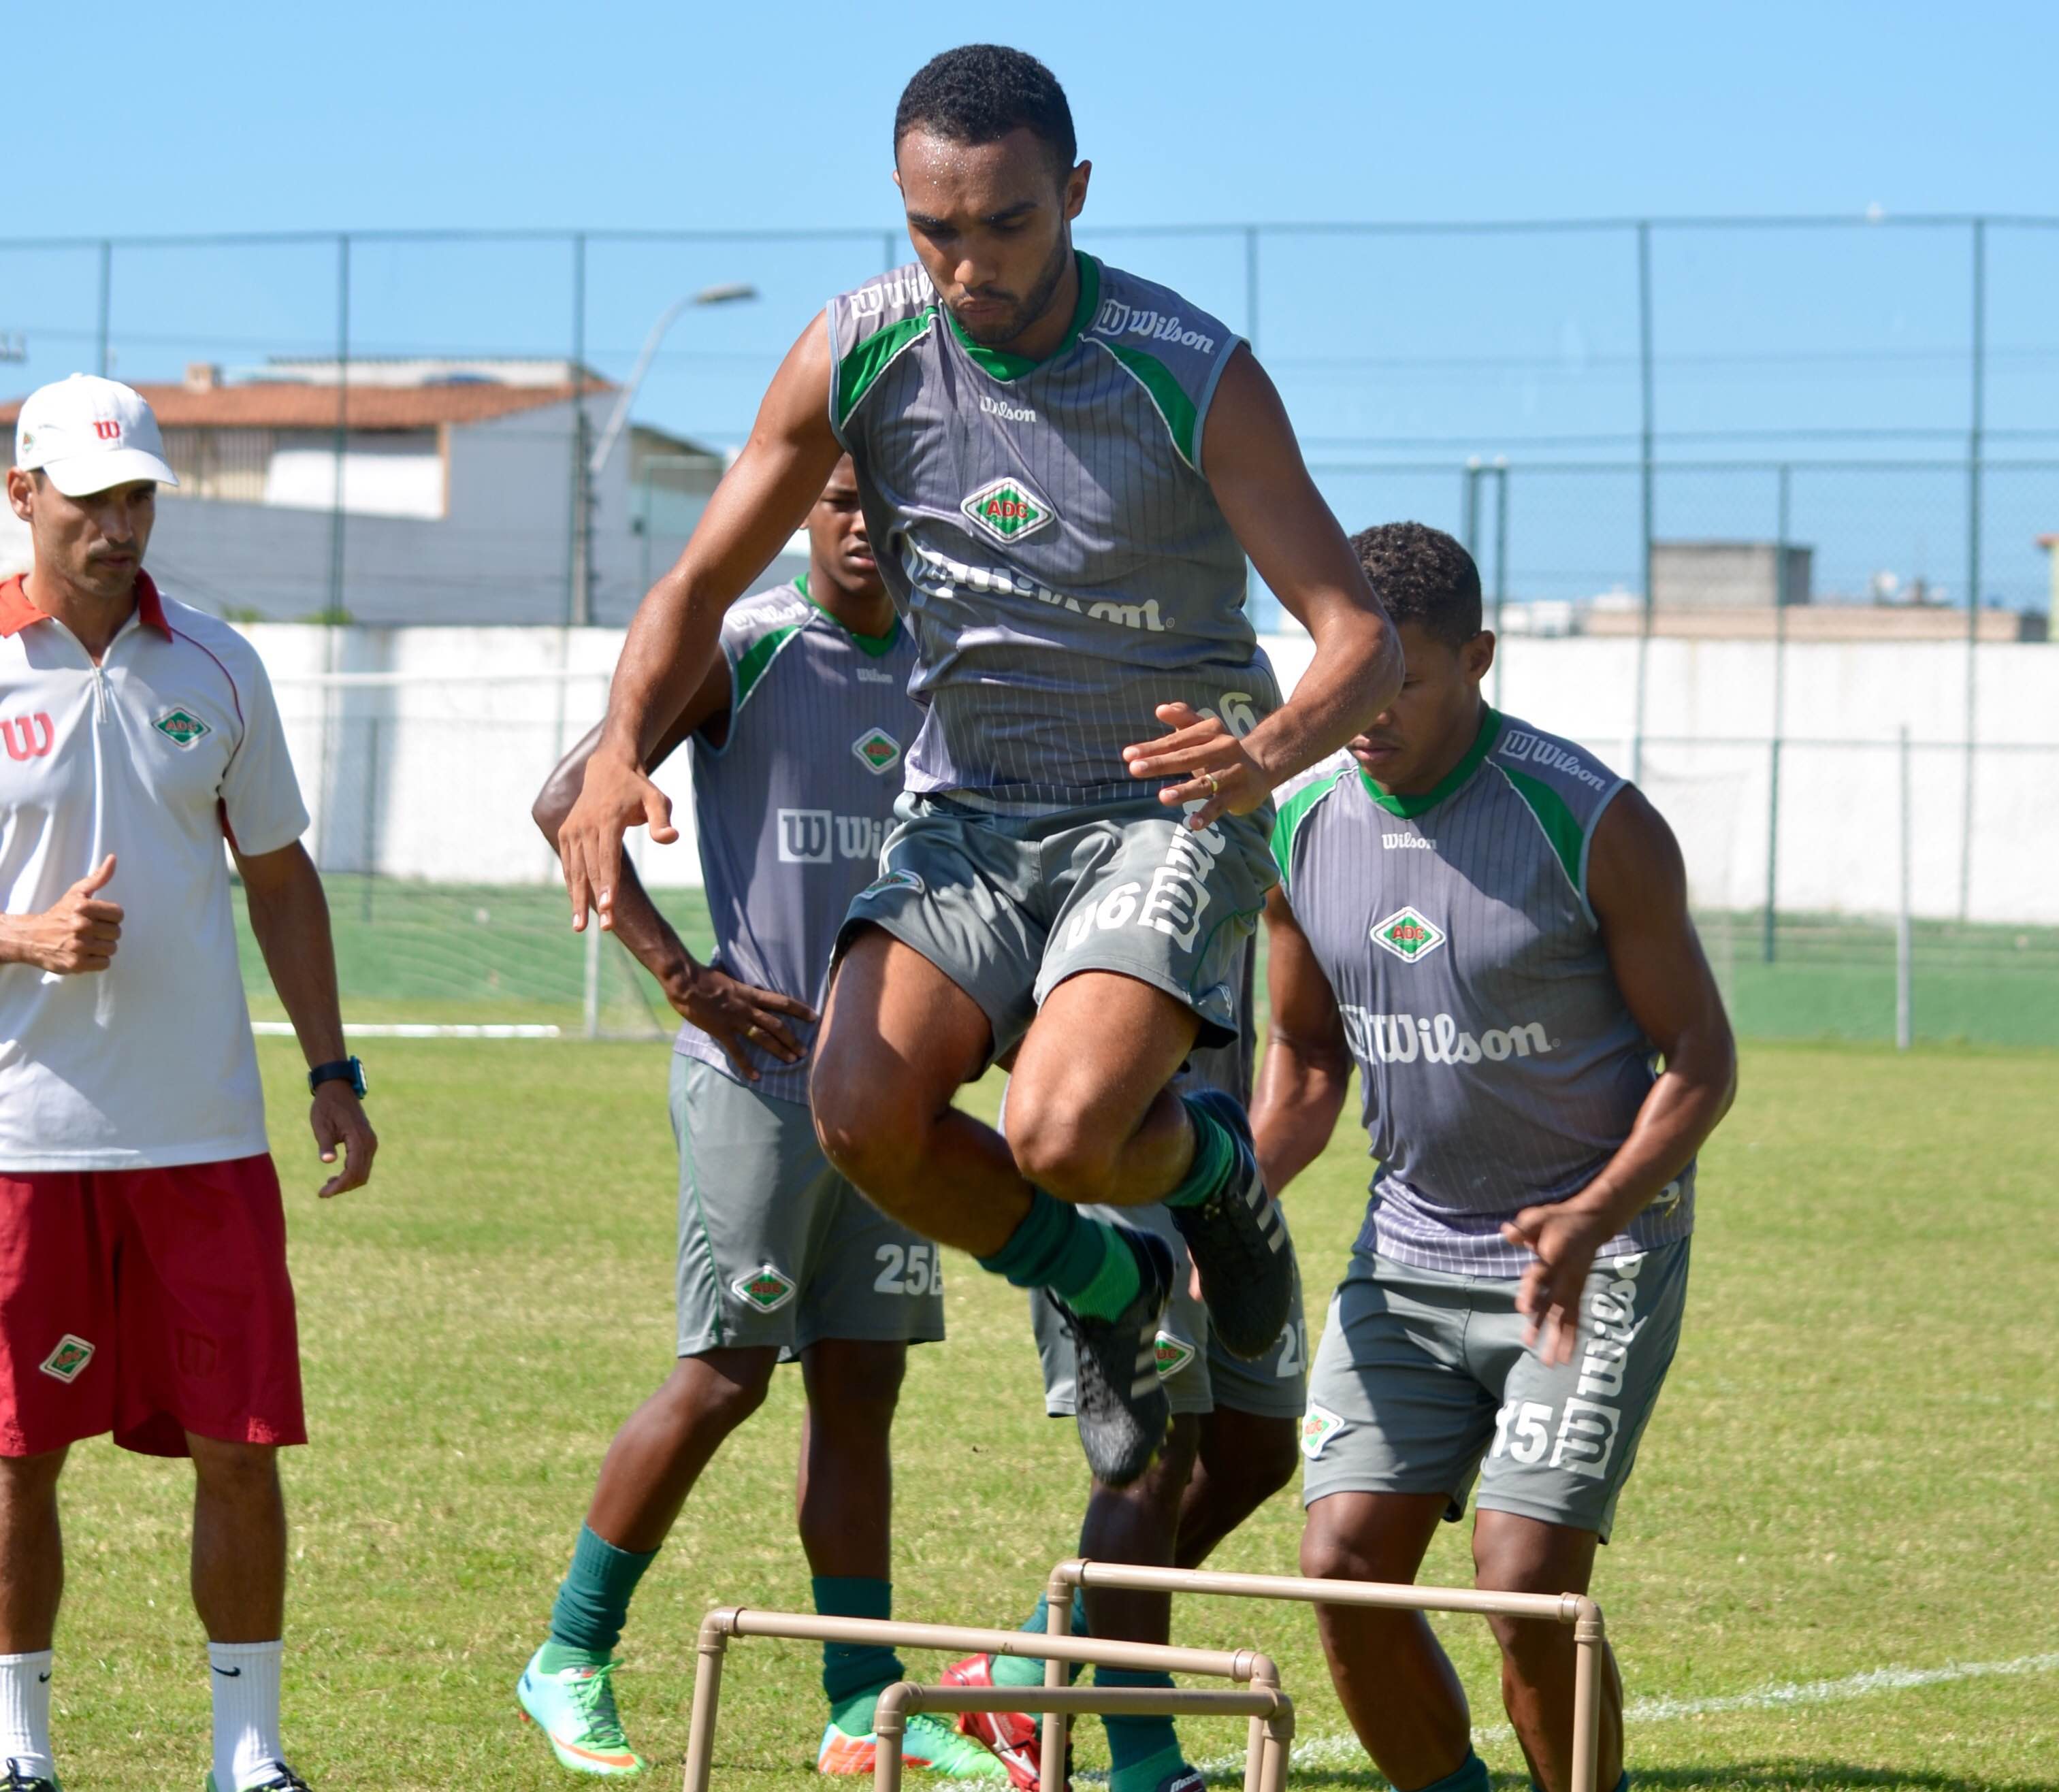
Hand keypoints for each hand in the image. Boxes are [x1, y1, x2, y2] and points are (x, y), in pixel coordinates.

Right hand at [6, 855, 122, 973]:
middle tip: (91, 932)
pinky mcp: (76, 964)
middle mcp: (81, 926)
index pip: (119, 914)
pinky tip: (85, 954)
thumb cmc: (59, 914)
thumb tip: (113, 859)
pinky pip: (104, 964)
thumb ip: (98, 878)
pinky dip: (97, 961)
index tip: (98, 918)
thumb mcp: (76, 893)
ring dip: (102, 947)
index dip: (110, 917)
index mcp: (83, 907)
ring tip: (87, 943)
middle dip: (106, 933)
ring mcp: (78, 946)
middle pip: (117, 933)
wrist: (31, 938)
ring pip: (112, 949)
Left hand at [311, 1082, 375, 1197]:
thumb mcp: (321, 1124)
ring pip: (364, 1172)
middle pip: (361, 1175)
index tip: (323, 1194)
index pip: (352, 1171)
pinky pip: (363, 1164)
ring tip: (328, 1185)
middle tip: (323, 1192)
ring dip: (347, 1182)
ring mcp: (370, 1142)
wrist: (338, 1089)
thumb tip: (328, 1162)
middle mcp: (369, 1142)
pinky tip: (336, 1175)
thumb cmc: (326, 1106)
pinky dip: (351, 1174)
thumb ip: (326, 1143)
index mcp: (358, 1138)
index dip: (339, 1186)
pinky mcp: (367, 1142)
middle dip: (343, 1187)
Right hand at [557, 748, 677, 933]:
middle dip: (597, 900)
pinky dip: (572, 885)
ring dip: (578, 899)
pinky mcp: (566, 833)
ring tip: (580, 927)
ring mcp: (573, 830)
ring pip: (575, 870)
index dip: (608, 884)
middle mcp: (585, 826)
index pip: (608, 858)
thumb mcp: (657, 798)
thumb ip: (662, 819)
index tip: (609, 908)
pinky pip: (569, 864)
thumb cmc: (638, 788)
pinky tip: (577, 907)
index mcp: (607, 819)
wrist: (607, 769)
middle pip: (591, 869)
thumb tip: (671, 837)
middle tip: (606, 928)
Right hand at [670, 962, 817, 1082]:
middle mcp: (748, 1008)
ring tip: (792, 1061)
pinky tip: (756, 1076)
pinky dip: (747, 1065)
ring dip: (778, 1050)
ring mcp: (736, 1021)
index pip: (782, 1002)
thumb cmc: (706, 977)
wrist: (687, 982)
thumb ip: (742, 990)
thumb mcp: (731, 980)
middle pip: (777, 1024)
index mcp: (751, 994)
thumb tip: (750, 992)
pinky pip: (738, 1051)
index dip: (800, 1009)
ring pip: (763, 1037)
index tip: (814, 1017)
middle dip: (792, 1038)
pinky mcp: (722, 1031)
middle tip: (805, 1051)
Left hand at [1122, 703, 1271, 830]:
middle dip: (1160, 763)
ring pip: (1205, 783)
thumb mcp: (1205, 731)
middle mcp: (1222, 749)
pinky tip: (1193, 824)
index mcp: (1210, 732)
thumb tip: (1160, 709)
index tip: (1128, 755)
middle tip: (1134, 769)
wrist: (1263, 766)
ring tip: (1163, 797)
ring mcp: (1231, 773)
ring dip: (1185, 790)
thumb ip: (1183, 719)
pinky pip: (1220, 805)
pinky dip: (1207, 815)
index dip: (1153, 747)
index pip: (1177, 740)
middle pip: (1187, 757)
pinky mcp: (1238, 794)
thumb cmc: (1221, 750)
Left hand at [1500, 1200, 1614, 1366]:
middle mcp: (1566, 1276)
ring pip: (1566, 1316)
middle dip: (1543, 1326)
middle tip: (1531, 1345)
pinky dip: (1573, 1335)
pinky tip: (1567, 1354)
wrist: (1593, 1221)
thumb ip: (1524, 1228)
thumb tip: (1507, 1232)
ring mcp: (1574, 1286)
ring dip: (1559, 1339)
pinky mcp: (1579, 1291)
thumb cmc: (1560, 1218)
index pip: (1540, 1278)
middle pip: (1553, 1304)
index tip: (1524, 1311)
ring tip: (1551, 1362)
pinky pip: (1576, 1316)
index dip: (1532, 1293)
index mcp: (1554, 1258)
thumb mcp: (1539, 1216)